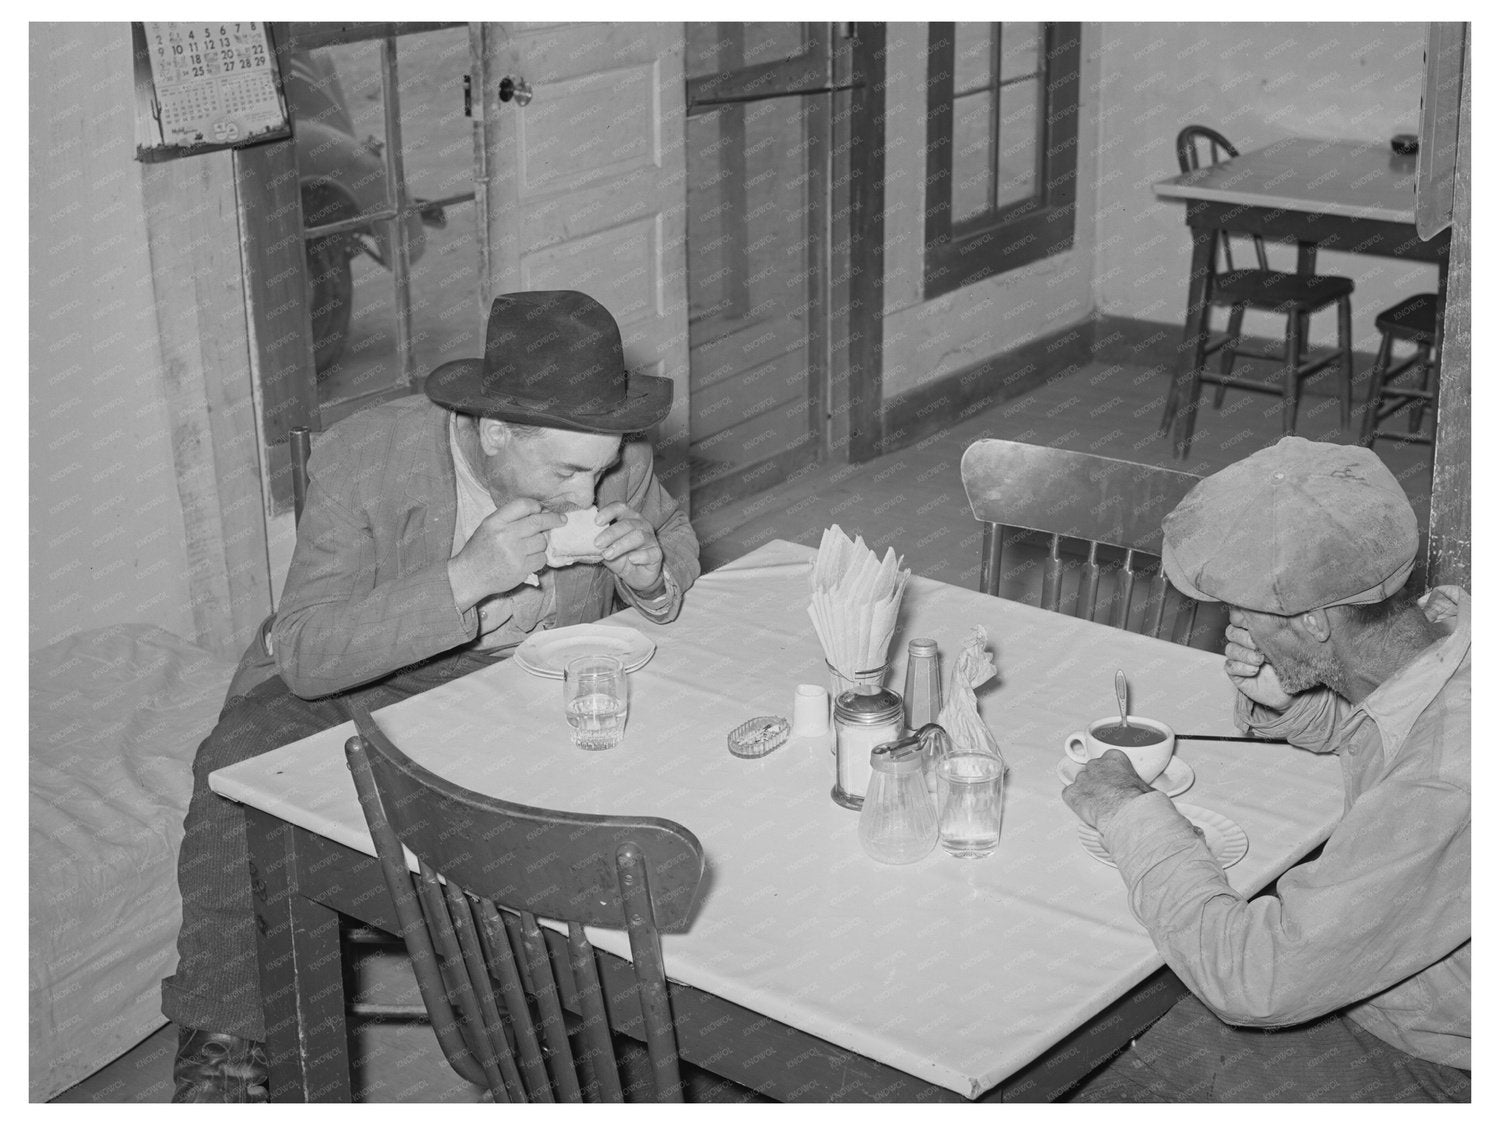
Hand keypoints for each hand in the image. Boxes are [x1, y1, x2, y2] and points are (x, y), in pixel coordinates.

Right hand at [448, 498, 564, 610]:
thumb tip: (540, 512)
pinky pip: (541, 558)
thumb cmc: (481, 550)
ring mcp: (514, 553)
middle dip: (553, 519)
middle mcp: (505, 535)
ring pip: (542, 541)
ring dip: (541, 543)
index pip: (523, 505)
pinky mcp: (521, 569)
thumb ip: (510, 518)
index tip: (542, 510)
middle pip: (538, 522)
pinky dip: (539, 558)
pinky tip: (528, 559)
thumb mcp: (488, 527)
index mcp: (495, 522)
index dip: (536, 506)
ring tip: (529, 547)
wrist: (470, 576)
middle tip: (561, 520)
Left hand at [591, 502, 664, 591]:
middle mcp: (642, 525)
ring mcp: (651, 539)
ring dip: (621, 545)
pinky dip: (640, 555)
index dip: (609, 512)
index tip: (596, 522)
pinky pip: (650, 553)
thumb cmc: (621, 558)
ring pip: (638, 536)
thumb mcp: (606, 549)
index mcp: (629, 518)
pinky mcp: (657, 554)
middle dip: (611, 533)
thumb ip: (597, 543)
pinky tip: (631, 560)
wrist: (637, 576)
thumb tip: (580, 542)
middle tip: (597, 543)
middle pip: (628, 523)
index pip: (620, 507)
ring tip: (608, 555)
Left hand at [1062, 750, 1154, 830]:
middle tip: (1107, 795)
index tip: (1117, 781)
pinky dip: (1075, 801)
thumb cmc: (1136, 800)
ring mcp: (1082, 778)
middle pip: (1094, 770)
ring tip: (1097, 805)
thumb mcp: (1145, 787)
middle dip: (1098, 781)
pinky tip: (1085, 809)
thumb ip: (1138, 784)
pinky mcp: (1071, 792)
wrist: (1123, 813)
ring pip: (1081, 782)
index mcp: (1114, 758)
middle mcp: (1095, 764)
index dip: (1113, 772)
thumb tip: (1145, 792)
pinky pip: (1069, 794)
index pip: (1110, 760)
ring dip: (1087, 791)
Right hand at [1224, 610, 1293, 710]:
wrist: (1293, 688)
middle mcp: (1244, 640)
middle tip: (1259, 645)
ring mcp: (1239, 656)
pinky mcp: (1235, 671)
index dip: (1240, 617)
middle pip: (1232, 631)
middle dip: (1244, 638)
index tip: (1252, 622)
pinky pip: (1230, 666)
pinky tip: (1254, 671)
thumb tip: (1307, 616)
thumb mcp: (1296, 640)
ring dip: (1245, 654)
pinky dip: (1241, 667)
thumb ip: (1296, 626)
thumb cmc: (1294, 661)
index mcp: (1256, 628)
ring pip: (1230, 649)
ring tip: (1260, 660)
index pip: (1238, 615)